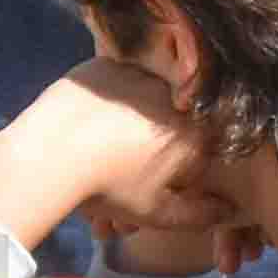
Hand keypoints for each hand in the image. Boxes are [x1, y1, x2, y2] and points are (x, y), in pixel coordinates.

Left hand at [0, 58, 209, 249]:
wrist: (49, 154)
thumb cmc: (108, 188)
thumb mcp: (157, 212)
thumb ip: (200, 215)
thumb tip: (228, 210)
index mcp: (194, 129)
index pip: (202, 149)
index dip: (180, 171)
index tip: (156, 184)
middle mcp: (175, 93)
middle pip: (173, 121)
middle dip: (154, 147)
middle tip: (121, 172)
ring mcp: (138, 71)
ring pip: (143, 100)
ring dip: (131, 122)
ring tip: (99, 150)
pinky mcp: (105, 62)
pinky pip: (114, 83)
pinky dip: (106, 102)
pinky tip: (87, 123)